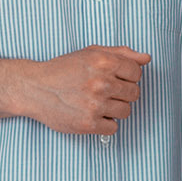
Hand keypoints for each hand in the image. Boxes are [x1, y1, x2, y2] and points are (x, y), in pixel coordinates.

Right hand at [22, 46, 151, 134]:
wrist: (35, 88)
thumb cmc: (63, 69)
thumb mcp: (91, 53)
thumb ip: (121, 53)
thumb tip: (146, 58)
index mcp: (104, 61)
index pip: (136, 73)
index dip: (127, 76)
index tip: (114, 78)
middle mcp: (101, 82)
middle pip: (134, 93)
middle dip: (122, 93)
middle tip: (103, 91)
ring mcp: (95, 104)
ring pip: (126, 111)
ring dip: (114, 109)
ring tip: (96, 103)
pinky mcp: (89, 124)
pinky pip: (114, 127)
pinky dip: (104, 124)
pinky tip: (91, 114)